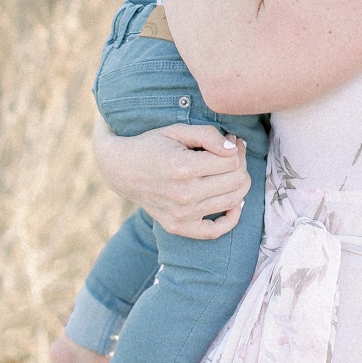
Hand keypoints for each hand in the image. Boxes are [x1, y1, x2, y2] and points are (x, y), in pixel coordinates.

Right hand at [91, 118, 251, 238]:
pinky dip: (231, 219)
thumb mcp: (177, 130)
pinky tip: (234, 203)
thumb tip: (234, 148)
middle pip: (236, 181)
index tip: (231, 141)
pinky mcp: (178, 227)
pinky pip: (215, 231)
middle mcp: (184, 195)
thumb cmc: (152, 146)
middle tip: (232, 155)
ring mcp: (181, 215)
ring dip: (240, 184)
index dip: (237, 149)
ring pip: (232, 201)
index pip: (231, 162)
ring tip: (231, 172)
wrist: (121, 170)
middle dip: (240, 164)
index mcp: (183, 168)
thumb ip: (208, 135)